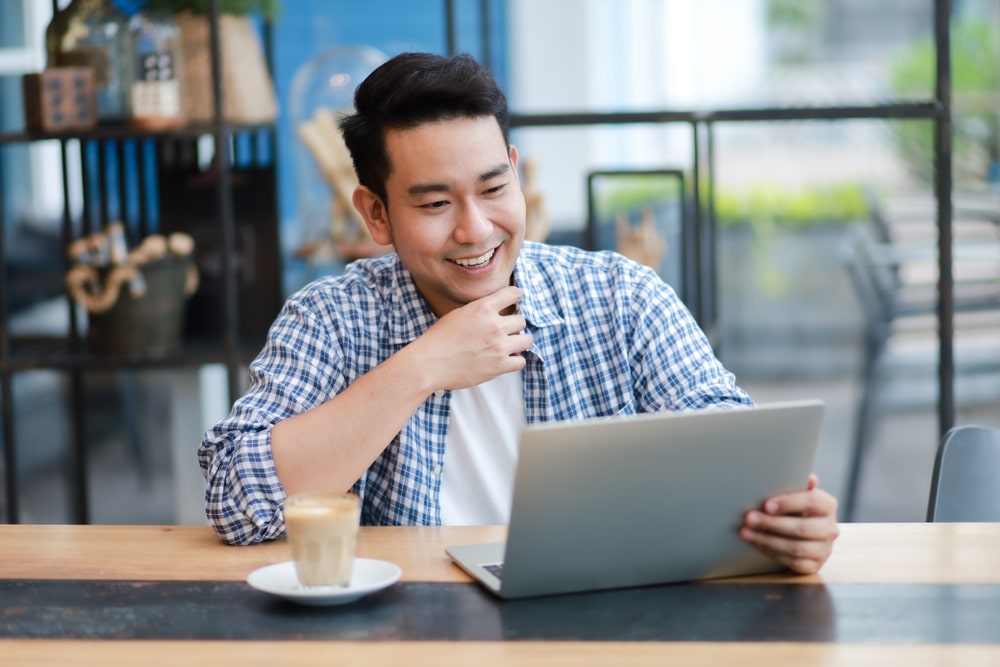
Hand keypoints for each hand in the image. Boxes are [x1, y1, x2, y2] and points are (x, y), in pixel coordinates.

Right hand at [410, 285, 533, 391]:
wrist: (429, 363)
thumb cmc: (438, 339)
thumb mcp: (458, 314)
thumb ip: (480, 311)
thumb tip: (494, 310)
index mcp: (483, 308)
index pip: (513, 293)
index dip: (515, 296)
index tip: (515, 301)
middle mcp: (495, 325)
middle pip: (521, 320)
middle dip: (514, 325)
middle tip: (504, 331)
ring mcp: (499, 346)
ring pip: (527, 340)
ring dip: (518, 342)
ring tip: (508, 345)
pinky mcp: (499, 366)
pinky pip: (521, 361)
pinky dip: (514, 360)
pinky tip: (504, 359)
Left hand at [739, 473, 839, 574]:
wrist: (803, 533)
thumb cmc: (796, 508)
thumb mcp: (797, 494)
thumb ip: (799, 486)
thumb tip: (810, 479)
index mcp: (828, 505)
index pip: (812, 502)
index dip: (788, 503)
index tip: (766, 505)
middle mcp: (830, 528)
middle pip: (802, 528)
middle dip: (772, 524)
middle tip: (749, 518)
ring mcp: (824, 549)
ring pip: (796, 548)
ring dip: (768, 540)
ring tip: (746, 533)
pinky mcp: (814, 565)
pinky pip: (793, 562)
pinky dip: (772, 553)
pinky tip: (757, 544)